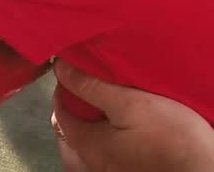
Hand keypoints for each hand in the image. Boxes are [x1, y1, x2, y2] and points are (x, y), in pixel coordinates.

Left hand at [51, 60, 213, 171]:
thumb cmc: (169, 137)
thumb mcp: (130, 103)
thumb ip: (91, 86)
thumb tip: (59, 68)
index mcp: (86, 144)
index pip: (59, 112)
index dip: (64, 88)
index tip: (74, 71)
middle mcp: (91, 163)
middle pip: (70, 130)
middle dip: (73, 107)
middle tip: (89, 87)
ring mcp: (109, 171)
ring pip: (86, 143)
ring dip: (89, 123)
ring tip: (104, 105)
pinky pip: (104, 153)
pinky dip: (103, 137)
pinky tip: (120, 127)